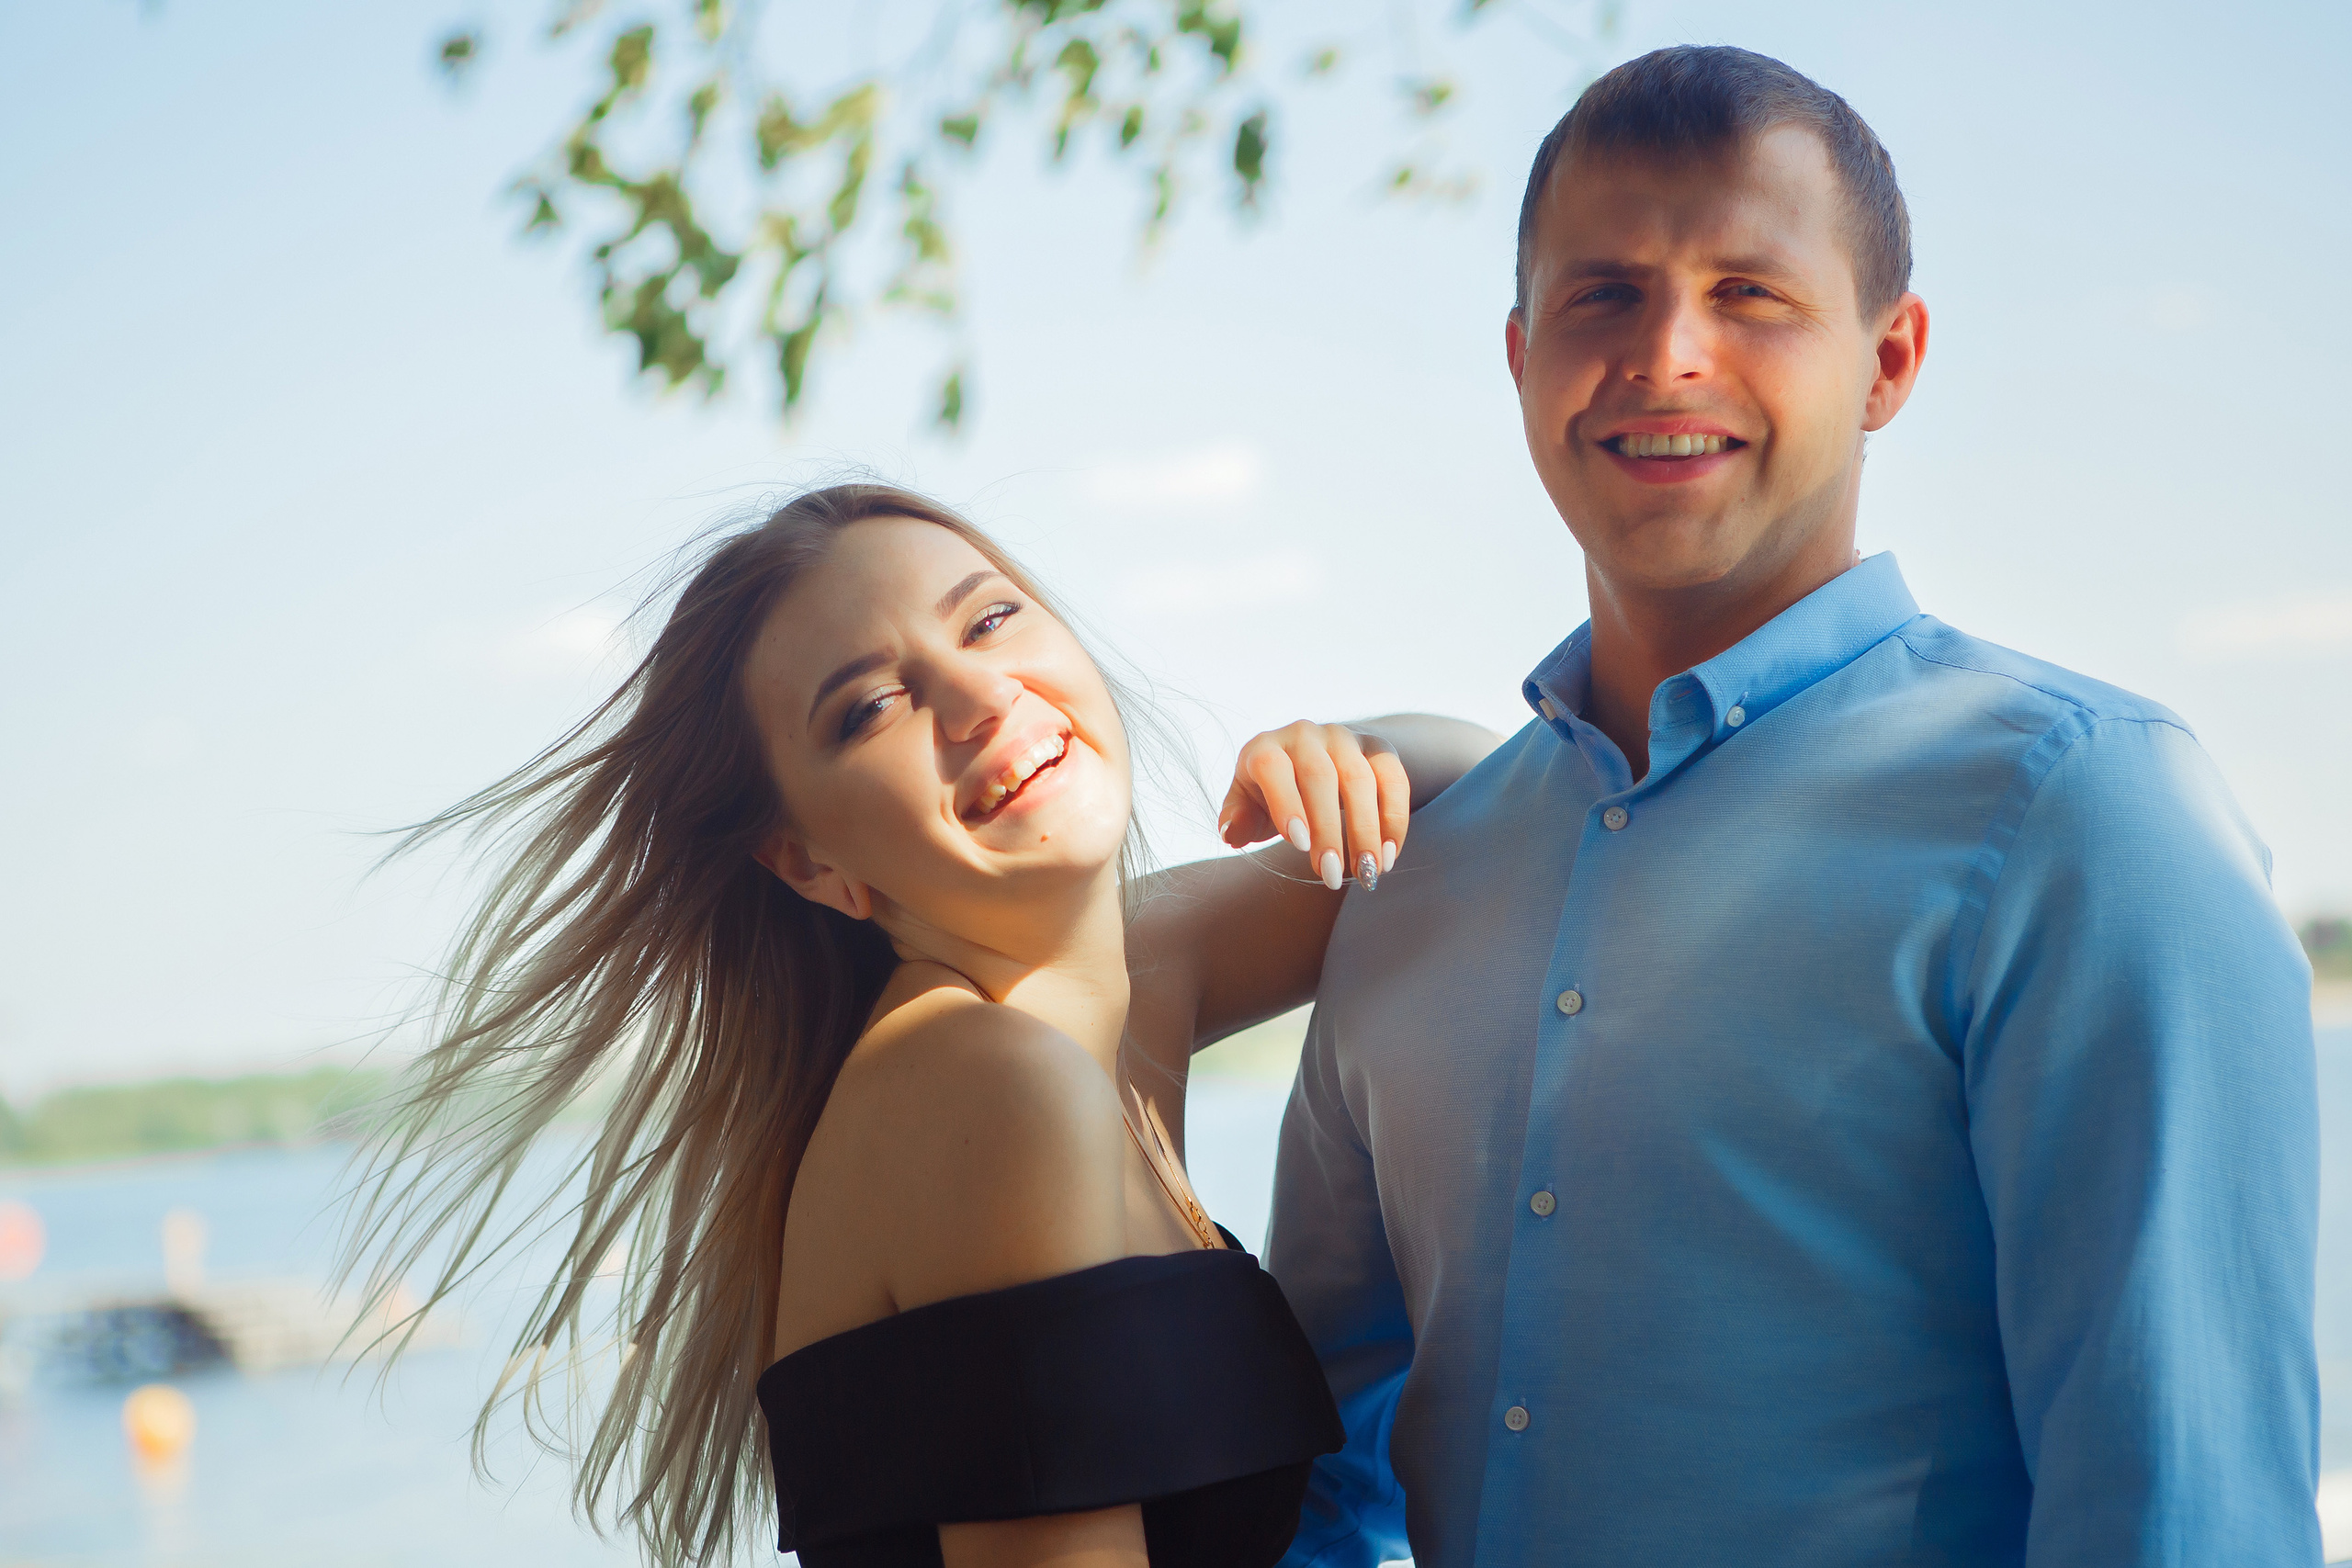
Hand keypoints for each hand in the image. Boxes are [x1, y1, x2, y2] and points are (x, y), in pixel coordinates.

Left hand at [1217, 721, 1409, 891]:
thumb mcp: (1247, 801)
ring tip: (1368, 873)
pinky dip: (1394, 819)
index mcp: (1266, 747)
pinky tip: (1389, 855)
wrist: (1314, 757)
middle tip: (1333, 876)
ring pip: (1360, 780)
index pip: (1273, 768)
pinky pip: (1393, 780)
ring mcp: (1344, 738)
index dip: (1286, 804)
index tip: (1300, 846)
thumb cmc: (1272, 790)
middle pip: (1320, 778)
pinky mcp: (1377, 748)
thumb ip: (1236, 817)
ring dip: (1366, 831)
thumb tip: (1231, 834)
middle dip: (1329, 831)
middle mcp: (1305, 735)